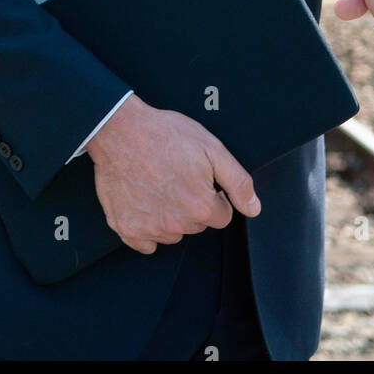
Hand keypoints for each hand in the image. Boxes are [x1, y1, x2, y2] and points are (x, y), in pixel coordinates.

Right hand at [85, 95, 259, 254]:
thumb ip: (238, 182)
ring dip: (171, 215)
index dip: (214, 195)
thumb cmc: (164, 134)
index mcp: (200, 206)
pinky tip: (144, 202)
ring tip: (158, 183)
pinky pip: (146, 243)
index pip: (222, 216)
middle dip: (192, 204)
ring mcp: (149, 229)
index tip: (201, 179)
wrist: (119, 130)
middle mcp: (176, 224)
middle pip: (197, 224)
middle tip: (177, 176)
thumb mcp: (212, 148)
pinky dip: (147, 227)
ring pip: (173, 232)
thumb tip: (253, 208)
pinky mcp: (126, 228)